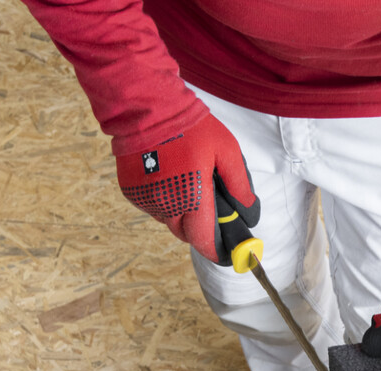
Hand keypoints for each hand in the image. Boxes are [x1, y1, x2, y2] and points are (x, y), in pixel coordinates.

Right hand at [115, 114, 259, 263]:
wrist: (145, 106)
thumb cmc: (190, 126)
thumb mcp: (226, 151)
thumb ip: (239, 184)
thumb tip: (248, 209)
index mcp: (192, 198)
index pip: (203, 241)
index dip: (215, 251)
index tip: (226, 254)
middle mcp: (166, 205)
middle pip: (186, 234)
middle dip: (199, 230)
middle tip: (209, 212)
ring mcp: (146, 200)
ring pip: (168, 221)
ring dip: (180, 215)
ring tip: (187, 187)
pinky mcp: (132, 192)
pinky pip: (152, 207)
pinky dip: (163, 202)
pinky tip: (169, 179)